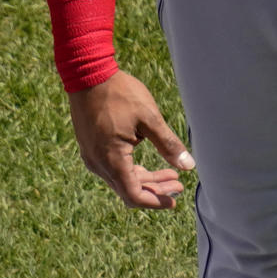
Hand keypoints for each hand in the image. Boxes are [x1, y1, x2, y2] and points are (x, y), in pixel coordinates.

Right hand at [68, 71, 193, 209]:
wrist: (87, 75)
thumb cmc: (120, 94)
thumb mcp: (150, 118)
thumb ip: (168, 145)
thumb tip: (189, 166)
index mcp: (114, 160)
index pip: (135, 196)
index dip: (156, 201)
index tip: (175, 200)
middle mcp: (99, 165)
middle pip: (129, 190)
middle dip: (156, 190)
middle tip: (179, 186)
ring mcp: (92, 159)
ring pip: (122, 181)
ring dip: (146, 180)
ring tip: (171, 174)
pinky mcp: (91, 150)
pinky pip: (112, 170)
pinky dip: (132, 171)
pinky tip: (147, 164)